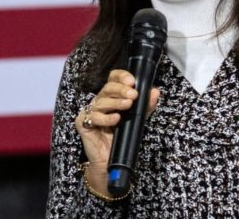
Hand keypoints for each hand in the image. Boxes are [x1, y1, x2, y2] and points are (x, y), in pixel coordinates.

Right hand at [75, 69, 159, 195]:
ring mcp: (90, 112)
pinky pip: (93, 117)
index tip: (132, 81)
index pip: (113, 79)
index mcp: (111, 96)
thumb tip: (155, 91)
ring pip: (101, 101)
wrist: (110, 161)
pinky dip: (106, 118)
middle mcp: (100, 101)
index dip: (121, 77)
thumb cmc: (122, 137)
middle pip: (107, 88)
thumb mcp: (137, 119)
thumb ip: (145, 105)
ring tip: (128, 105)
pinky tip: (116, 119)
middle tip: (133, 94)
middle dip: (121, 89)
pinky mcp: (83, 123)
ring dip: (116, 102)